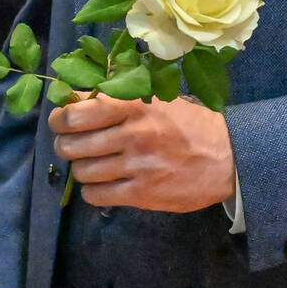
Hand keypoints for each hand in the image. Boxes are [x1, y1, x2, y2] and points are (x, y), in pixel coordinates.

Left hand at [49, 94, 235, 211]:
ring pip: (82, 171)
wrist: (226, 158)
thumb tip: (78, 92)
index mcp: (133, 105)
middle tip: (69, 143)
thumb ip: (120, 93)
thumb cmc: (187, 122)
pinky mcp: (142, 194)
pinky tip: (101, 183)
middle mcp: (132, 135)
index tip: (60, 118)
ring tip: (88, 162)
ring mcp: (136, 166)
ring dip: (79, 167)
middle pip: (72, 143)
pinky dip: (91, 190)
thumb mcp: (157, 97)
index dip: (59, 116)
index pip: (77, 111)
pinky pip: (97, 195)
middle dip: (63, 143)